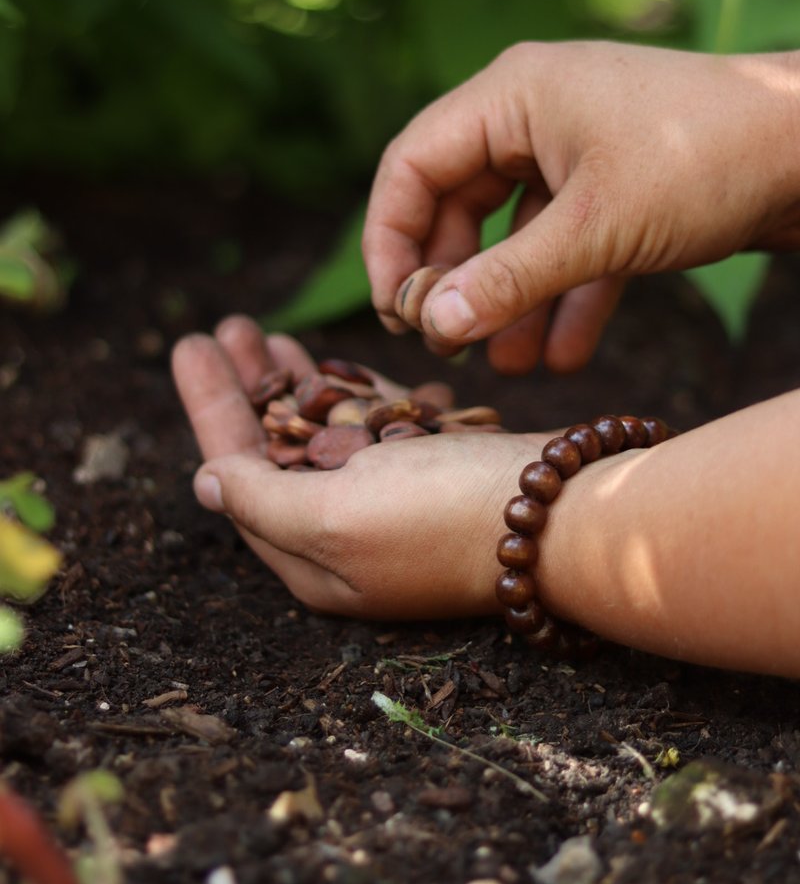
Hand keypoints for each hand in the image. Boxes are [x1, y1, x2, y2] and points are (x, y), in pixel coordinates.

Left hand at [171, 315, 544, 618]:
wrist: (564, 512)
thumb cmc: (442, 517)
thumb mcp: (334, 517)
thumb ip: (263, 501)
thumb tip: (207, 483)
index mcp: (312, 557)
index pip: (238, 472)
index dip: (212, 406)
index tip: (190, 344)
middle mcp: (349, 535)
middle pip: (279, 447)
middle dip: (248, 385)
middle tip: (228, 326)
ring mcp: (395, 502)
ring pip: (326, 431)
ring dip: (295, 379)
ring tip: (267, 331)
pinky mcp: (435, 472)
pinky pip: (376, 427)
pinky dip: (352, 391)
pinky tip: (337, 363)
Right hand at [363, 41, 799, 373]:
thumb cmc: (707, 161)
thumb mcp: (597, 229)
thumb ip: (506, 279)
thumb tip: (431, 324)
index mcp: (511, 95)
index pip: (413, 165)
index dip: (391, 241)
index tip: (398, 312)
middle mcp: (534, 113)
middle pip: (457, 200)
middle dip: (454, 277)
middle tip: (447, 343)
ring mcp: (577, 147)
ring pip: (514, 229)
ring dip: (509, 297)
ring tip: (506, 365)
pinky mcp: (617, 183)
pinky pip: (569, 240)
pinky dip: (563, 293)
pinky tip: (566, 354)